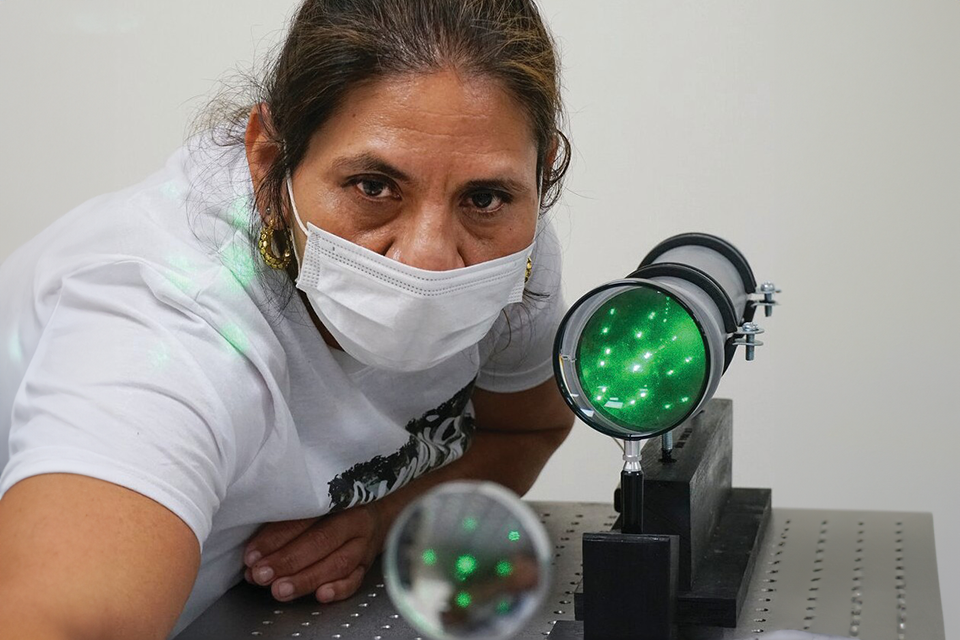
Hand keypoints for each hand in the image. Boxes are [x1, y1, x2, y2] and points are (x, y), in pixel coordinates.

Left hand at [242, 502, 385, 603]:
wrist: (375, 511)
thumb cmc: (336, 508)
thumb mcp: (315, 503)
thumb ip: (286, 523)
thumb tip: (253, 555)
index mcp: (336, 499)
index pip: (304, 519)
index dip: (275, 538)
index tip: (252, 556)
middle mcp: (353, 521)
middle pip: (321, 541)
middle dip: (288, 561)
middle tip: (262, 575)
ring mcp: (363, 544)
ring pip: (337, 563)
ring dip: (306, 579)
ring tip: (280, 590)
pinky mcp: (366, 564)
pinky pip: (355, 579)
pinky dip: (338, 589)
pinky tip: (320, 595)